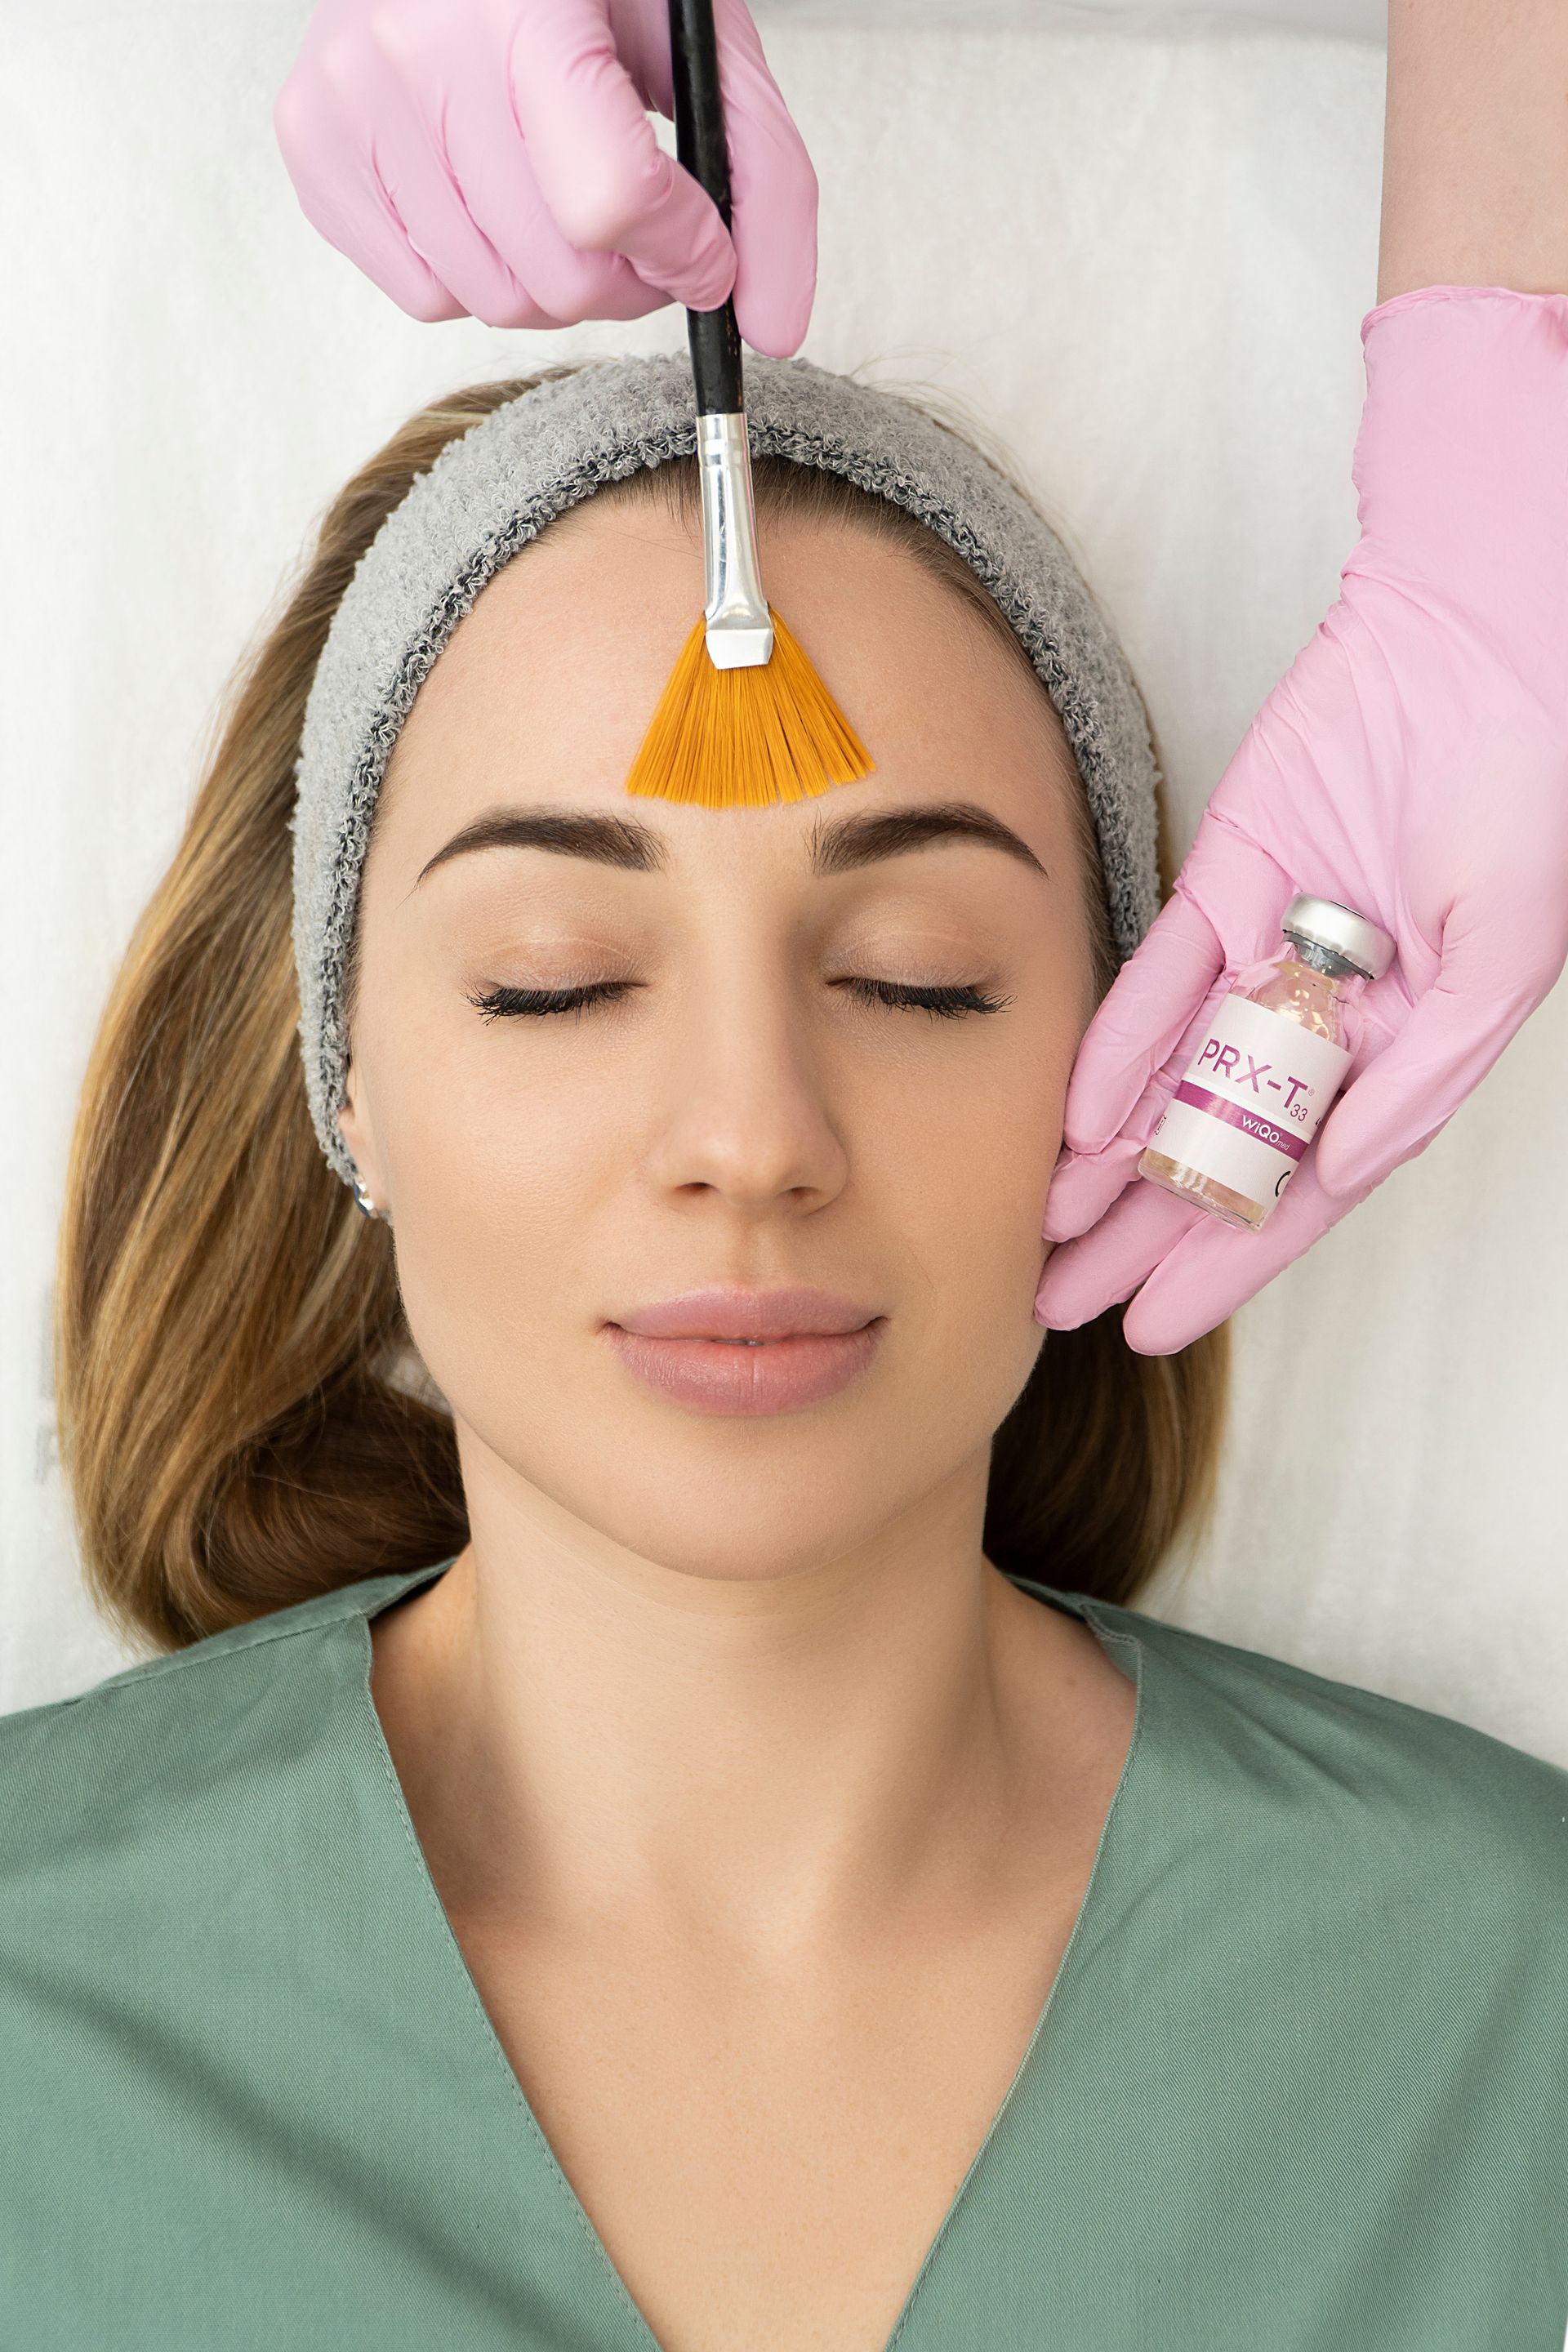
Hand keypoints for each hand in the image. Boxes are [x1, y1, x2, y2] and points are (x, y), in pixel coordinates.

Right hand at [273, 0, 816, 354]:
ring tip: (566, 205)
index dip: (683, 250)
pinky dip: (478, 271)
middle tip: (643, 233)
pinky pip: (423, 292)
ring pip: (493, 299)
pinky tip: (493, 196)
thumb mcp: (695, 41)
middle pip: (558, 276)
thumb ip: (765, 179)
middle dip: (629, 281)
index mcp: (522, 10)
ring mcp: (349, 99)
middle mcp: (417, 51)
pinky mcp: (312, 142)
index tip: (705, 247)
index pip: (611, 203)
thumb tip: (774, 328)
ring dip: (556, 283)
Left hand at [1037, 287, 1567, 1354]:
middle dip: (1144, 1236)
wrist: (1488, 632)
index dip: (1227, 1261)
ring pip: (1174, 1082)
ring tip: (1039, 1239)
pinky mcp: (1225, 880)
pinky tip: (1068, 1124)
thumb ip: (1423, 1072)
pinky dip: (1114, 1049)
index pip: (1301, 1183)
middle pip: (1220, 1151)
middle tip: (1056, 1308)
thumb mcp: (1502, 954)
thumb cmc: (1528, 786)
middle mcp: (1329, 1016)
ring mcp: (1273, 950)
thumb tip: (1338, 1168)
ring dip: (1109, 1163)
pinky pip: (1159, 983)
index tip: (1151, 1329)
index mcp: (1404, 1047)